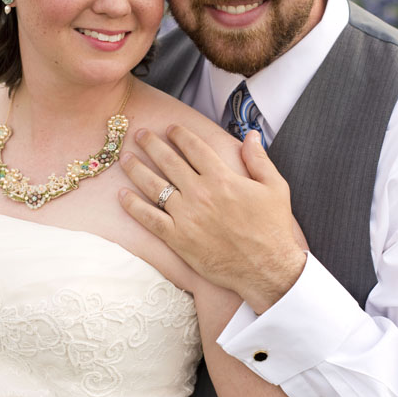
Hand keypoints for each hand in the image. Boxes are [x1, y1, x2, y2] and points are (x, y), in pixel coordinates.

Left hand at [120, 125, 307, 312]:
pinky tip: (122, 195)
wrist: (266, 269)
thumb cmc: (272, 228)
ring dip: (136, 169)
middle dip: (152, 144)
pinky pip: (149, 219)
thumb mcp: (275, 187)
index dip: (180, 135)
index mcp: (222, 178)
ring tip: (125, 158)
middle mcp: (200, 193)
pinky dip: (133, 206)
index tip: (170, 128)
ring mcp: (186, 216)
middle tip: (140, 134)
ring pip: (154, 186)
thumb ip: (259, 159)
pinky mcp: (178, 239)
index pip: (194, 148)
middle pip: (169, 161)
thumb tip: (251, 135)